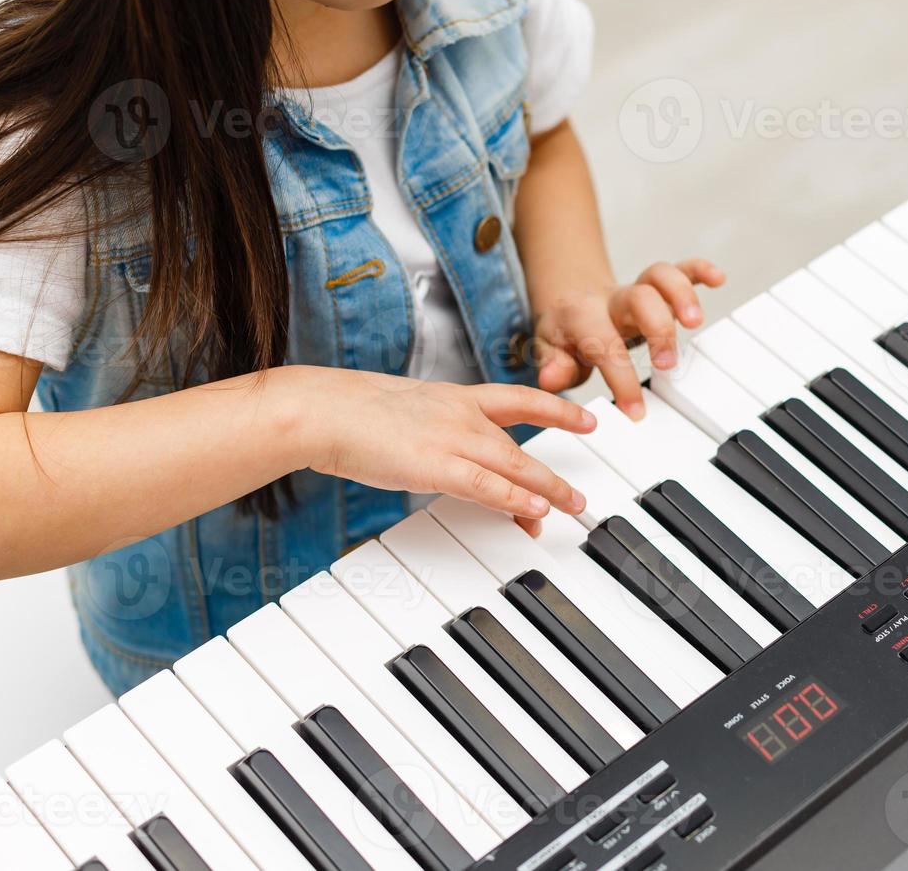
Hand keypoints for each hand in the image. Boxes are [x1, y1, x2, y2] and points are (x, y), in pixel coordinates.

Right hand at [292, 367, 594, 535]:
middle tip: (579, 495)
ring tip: (571, 507)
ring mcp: (451, 439)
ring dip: (548, 490)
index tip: (586, 419)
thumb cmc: (349, 412)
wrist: (321, 409)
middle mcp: (461, 415)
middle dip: (555, 471)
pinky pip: (487, 486)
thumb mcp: (404, 413)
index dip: (557, 410)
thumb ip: (429, 430)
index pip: (519, 399)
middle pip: (522, 445)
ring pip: (515, 466)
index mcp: (455, 397)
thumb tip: (435, 450)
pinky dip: (515, 499)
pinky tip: (535, 511)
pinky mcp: (436, 465)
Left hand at [533, 259, 725, 418]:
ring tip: (696, 322)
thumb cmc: (565, 332)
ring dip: (682, 295)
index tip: (635, 411)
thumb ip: (553, 365)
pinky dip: (699, 270)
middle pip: (639, 300)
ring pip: (660, 277)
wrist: (569, 300)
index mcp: (583, 317)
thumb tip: (551, 379)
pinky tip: (717, 278)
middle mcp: (613, 299)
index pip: (605, 344)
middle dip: (658, 330)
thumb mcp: (548, 351)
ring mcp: (636, 289)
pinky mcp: (656, 285)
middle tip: (668, 365)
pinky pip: (679, 269)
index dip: (621, 379)